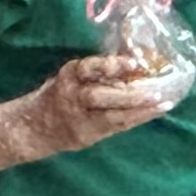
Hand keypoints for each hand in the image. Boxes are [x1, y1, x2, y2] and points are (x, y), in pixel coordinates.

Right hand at [12, 52, 183, 159]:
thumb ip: (97, 72)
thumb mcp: (72, 77)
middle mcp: (72, 96)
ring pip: (110, 116)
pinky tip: (155, 112)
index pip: (87, 68)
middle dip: (128, 95)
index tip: (132, 63)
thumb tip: (136, 61)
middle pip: (98, 96)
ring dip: (139, 110)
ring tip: (163, 103)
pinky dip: (137, 119)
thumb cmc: (61, 94)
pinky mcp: (86, 135)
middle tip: (156, 90)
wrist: (33, 127)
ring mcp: (79, 119)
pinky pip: (115, 127)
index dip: (110, 65)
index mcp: (69, 76)